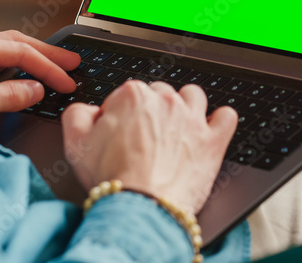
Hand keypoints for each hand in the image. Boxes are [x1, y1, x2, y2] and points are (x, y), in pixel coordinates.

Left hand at [0, 30, 79, 117]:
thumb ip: (7, 96)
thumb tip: (36, 90)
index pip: (21, 53)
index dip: (48, 68)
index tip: (66, 82)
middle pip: (16, 44)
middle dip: (46, 54)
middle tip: (71, 62)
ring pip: (5, 53)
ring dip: (31, 60)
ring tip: (52, 67)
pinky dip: (14, 70)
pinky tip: (22, 78)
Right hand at [62, 80, 236, 213]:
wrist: (142, 208)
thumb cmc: (112, 180)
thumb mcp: (75, 144)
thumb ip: (78, 115)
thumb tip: (87, 109)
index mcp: (132, 96)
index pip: (126, 94)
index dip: (120, 114)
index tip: (118, 133)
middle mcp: (165, 101)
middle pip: (160, 94)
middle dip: (151, 112)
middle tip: (144, 139)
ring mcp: (192, 119)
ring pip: (193, 96)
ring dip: (186, 108)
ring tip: (176, 129)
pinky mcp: (213, 140)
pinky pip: (226, 116)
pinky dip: (220, 121)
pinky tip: (210, 130)